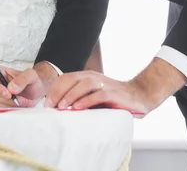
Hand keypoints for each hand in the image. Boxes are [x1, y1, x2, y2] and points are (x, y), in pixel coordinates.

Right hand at [0, 67, 45, 107]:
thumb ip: (22, 78)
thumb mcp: (31, 75)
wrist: (35, 91)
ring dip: (10, 106)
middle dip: (8, 100)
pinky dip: (11, 110)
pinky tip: (20, 106)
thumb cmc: (31, 81)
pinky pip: (0, 111)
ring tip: (23, 101)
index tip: (8, 93)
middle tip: (20, 99)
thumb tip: (12, 87)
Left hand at [44, 58, 186, 114]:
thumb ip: (79, 98)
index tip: (47, 103)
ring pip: (83, 85)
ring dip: (70, 95)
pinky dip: (86, 101)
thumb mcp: (93, 96)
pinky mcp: (113, 93)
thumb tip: (58, 108)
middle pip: (71, 79)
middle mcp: (94, 77)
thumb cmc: (113, 99)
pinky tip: (78, 109)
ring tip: (61, 107)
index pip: (66, 78)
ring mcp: (104, 84)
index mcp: (87, 76)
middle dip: (58, 92)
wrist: (139, 96)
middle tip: (50, 105)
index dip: (55, 89)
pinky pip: (97, 95)